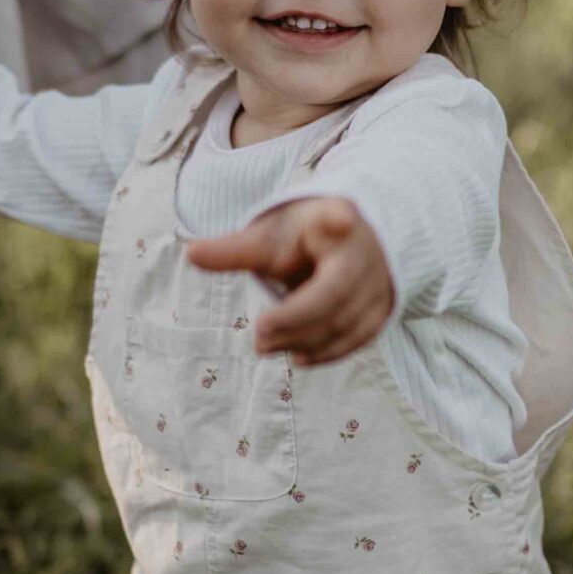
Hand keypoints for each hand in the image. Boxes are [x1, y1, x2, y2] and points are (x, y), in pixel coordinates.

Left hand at [187, 197, 393, 365]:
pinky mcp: (382, 309)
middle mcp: (364, 250)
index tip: (341, 217)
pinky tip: (298, 357)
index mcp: (334, 219)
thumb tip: (190, 253)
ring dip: (305, 341)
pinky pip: (359, 338)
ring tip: (265, 345)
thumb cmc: (303, 237)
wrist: (350, 243)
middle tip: (258, 336)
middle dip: (296, 319)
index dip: (340, 218)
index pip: (339, 217)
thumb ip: (236, 251)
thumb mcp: (270, 236)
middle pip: (335, 293)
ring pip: (347, 322)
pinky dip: (328, 352)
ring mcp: (379, 282)